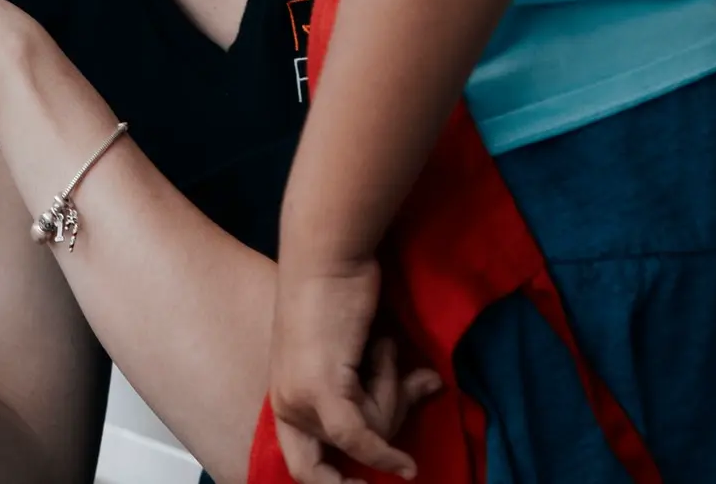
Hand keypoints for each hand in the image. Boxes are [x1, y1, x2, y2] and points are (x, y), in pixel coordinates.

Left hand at [268, 256, 431, 482]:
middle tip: (400, 374)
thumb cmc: (341, 291)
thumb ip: (391, 382)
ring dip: (390, 392)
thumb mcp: (363, 352)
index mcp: (285, 397)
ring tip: (380, 345)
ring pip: (365, 438)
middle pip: (346, 455)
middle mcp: (284, 405)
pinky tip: (405, 467)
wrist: (328, 253)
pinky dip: (384, 454)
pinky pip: (360, 439)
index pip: (304, 466)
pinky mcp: (320, 391)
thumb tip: (431, 389)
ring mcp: (299, 401)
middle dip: (384, 424)